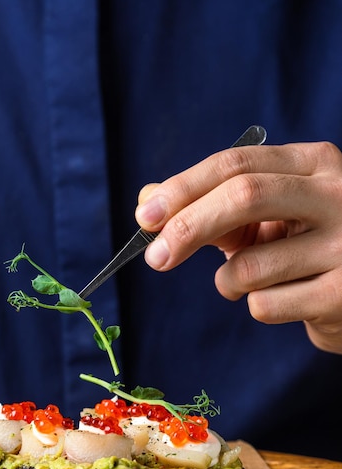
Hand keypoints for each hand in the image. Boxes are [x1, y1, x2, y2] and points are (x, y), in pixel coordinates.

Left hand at [135, 142, 341, 353]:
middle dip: (188, 227)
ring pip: (248, 266)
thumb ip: (210, 204)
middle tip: (155, 257)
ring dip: (228, 282)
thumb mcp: (266, 215)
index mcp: (314, 162)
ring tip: (251, 282)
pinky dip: (256, 306)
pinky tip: (285, 299)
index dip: (183, 188)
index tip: (146, 216)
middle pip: (243, 196)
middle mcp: (336, 195)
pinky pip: (264, 305)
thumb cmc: (303, 245)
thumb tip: (147, 201)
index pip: (236, 164)